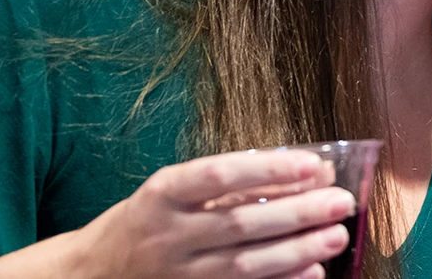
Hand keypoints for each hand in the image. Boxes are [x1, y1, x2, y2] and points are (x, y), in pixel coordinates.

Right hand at [62, 148, 354, 278]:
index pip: (217, 175)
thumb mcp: (172, 190)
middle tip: (339, 202)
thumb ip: (231, 181)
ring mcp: (177, 274)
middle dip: (296, 213)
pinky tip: (310, 273)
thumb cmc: (146, 220)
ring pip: (244, 265)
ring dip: (297, 251)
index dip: (267, 170)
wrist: (92, 274)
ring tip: (335, 235)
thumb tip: (305, 169)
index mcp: (162, 194)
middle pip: (239, 224)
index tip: (312, 163)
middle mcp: (167, 235)